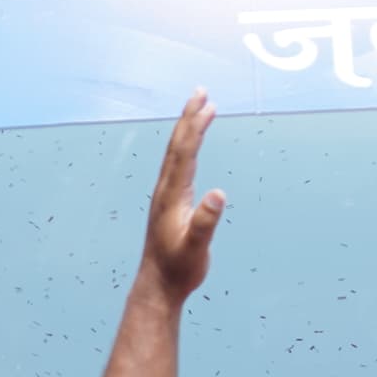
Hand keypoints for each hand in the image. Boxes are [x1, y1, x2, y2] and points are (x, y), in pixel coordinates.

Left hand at [142, 92, 225, 305]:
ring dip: (188, 129)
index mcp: (172, 195)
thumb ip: (205, 221)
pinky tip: (192, 146)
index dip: (194, 126)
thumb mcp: (196, 247)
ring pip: (177, 154)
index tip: (206, 103)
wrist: (158, 285)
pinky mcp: (170, 202)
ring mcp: (166, 195)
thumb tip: (218, 193)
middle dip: (189, 117)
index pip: (184, 153)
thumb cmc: (179, 268)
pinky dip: (188, 147)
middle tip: (201, 91)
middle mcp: (166, 190)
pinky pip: (179, 165)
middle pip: (177, 146)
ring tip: (201, 109)